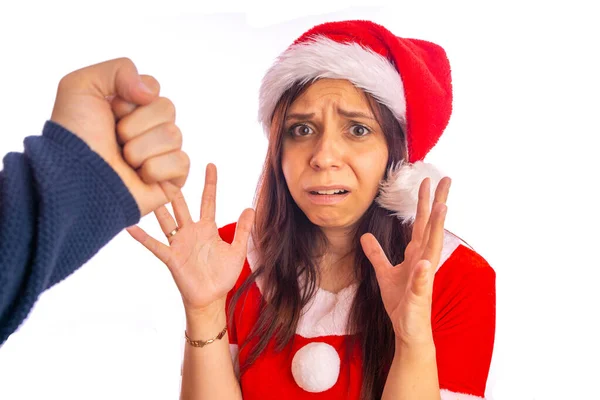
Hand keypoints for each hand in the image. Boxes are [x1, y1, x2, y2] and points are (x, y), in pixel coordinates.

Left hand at [50, 57, 189, 215]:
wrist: (75, 178)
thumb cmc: (74, 137)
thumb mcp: (82, 86)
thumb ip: (120, 68)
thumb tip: (150, 93)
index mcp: (130, 109)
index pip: (153, 89)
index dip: (132, 98)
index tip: (111, 111)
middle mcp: (147, 130)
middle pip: (168, 109)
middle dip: (137, 124)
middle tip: (116, 138)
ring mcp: (160, 155)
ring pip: (174, 135)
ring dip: (141, 148)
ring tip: (123, 161)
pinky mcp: (170, 180)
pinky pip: (181, 162)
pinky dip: (155, 169)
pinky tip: (138, 176)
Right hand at [126, 163, 254, 313]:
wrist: (211, 298)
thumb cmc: (222, 276)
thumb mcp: (237, 250)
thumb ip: (242, 230)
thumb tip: (250, 208)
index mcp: (207, 228)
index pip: (208, 200)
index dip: (210, 183)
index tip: (210, 165)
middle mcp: (191, 231)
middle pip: (182, 204)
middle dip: (175, 187)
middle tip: (167, 167)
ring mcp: (179, 243)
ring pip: (166, 219)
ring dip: (158, 205)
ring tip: (147, 188)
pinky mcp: (171, 257)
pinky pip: (155, 245)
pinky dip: (142, 237)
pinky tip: (130, 226)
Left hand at [361, 177, 450, 346]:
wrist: (407, 328)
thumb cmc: (401, 300)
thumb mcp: (383, 273)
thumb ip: (376, 253)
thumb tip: (366, 236)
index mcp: (416, 254)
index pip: (421, 223)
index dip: (423, 202)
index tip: (427, 180)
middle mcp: (423, 261)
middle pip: (431, 227)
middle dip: (437, 203)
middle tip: (445, 179)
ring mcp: (423, 277)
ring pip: (432, 248)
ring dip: (437, 228)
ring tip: (442, 207)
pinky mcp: (419, 295)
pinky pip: (420, 282)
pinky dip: (423, 272)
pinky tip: (425, 262)